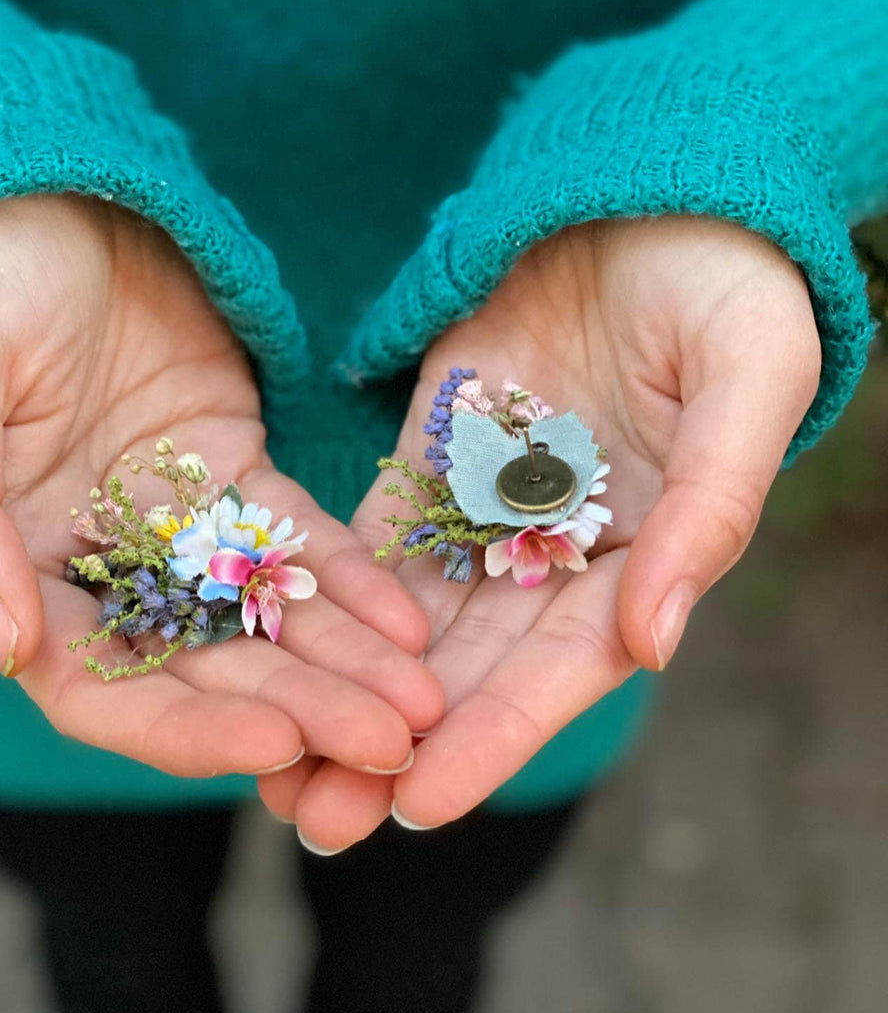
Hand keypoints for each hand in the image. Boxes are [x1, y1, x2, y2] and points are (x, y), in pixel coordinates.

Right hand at [0, 195, 439, 778]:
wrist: (48, 195)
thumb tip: (7, 647)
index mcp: (17, 568)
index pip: (100, 687)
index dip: (185, 728)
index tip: (275, 747)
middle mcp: (102, 569)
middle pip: (205, 670)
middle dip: (297, 712)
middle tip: (390, 744)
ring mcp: (176, 526)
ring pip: (264, 618)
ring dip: (342, 666)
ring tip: (421, 704)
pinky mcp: (235, 472)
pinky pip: (299, 538)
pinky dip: (351, 581)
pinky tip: (409, 620)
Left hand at [259, 216, 819, 844]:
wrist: (651, 191)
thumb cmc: (726, 283)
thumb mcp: (749, 378)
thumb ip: (710, 508)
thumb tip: (655, 643)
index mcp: (646, 554)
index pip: (562, 667)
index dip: (496, 738)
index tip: (422, 805)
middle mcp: (559, 551)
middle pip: (468, 668)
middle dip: (394, 745)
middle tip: (313, 821)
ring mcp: (488, 505)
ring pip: (407, 620)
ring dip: (343, 689)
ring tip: (269, 760)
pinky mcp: (431, 452)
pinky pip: (372, 531)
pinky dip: (322, 591)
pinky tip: (262, 640)